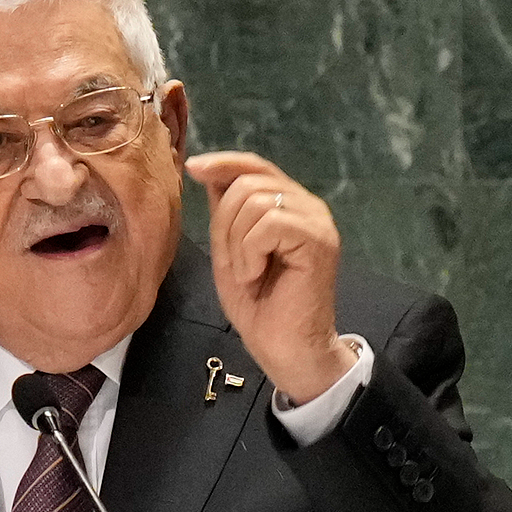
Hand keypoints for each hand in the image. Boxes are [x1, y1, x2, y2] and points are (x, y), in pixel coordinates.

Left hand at [185, 151, 351, 403]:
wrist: (285, 348)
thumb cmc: (259, 308)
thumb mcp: (229, 252)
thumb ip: (224, 214)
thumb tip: (209, 172)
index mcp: (288, 205)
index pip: (255, 166)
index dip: (224, 162)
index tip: (193, 167)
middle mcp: (307, 206)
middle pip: (248, 181)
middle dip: (225, 222)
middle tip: (235, 263)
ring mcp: (316, 221)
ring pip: (255, 200)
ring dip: (237, 243)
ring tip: (249, 273)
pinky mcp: (319, 239)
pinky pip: (268, 224)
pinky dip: (250, 252)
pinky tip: (257, 275)